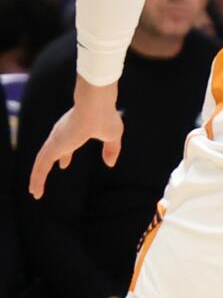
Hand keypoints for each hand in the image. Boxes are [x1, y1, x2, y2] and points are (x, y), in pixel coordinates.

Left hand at [28, 84, 122, 198]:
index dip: (65, 156)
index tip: (63, 164)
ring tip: (35, 192)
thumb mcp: (112, 136)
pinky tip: (36, 191)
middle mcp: (61, 134)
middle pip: (49, 153)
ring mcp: (55, 141)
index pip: (65, 146)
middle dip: (46, 165)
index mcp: (73, 131)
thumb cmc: (105, 116)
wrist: (96, 105)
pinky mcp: (53, 147)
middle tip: (41, 178)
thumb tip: (110, 164)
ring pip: (41, 163)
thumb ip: (112, 149)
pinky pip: (40, 168)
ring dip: (37, 178)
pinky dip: (36, 180)